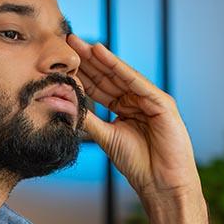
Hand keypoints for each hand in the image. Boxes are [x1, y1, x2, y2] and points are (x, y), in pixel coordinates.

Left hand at [68, 34, 200, 204]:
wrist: (162, 183)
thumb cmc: (139, 164)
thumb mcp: (107, 137)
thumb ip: (91, 120)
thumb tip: (68, 106)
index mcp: (125, 109)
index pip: (99, 87)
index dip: (81, 74)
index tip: (61, 62)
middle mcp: (137, 100)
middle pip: (108, 76)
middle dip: (87, 59)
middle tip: (67, 40)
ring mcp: (150, 99)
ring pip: (120, 74)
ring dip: (99, 57)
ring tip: (80, 43)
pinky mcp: (161, 102)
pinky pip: (136, 81)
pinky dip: (119, 66)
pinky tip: (102, 53)